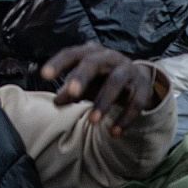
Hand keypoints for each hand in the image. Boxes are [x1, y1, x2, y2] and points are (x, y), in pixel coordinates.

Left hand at [41, 43, 170, 135]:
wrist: (138, 78)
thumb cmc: (103, 79)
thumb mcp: (85, 83)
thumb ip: (70, 91)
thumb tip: (56, 102)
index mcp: (92, 53)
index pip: (72, 54)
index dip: (58, 63)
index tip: (45, 76)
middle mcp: (110, 57)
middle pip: (94, 63)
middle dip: (82, 78)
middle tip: (72, 94)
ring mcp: (128, 70)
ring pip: (116, 82)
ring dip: (104, 101)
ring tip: (92, 121)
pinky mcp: (143, 87)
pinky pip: (136, 102)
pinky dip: (125, 118)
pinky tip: (114, 133)